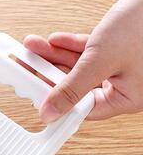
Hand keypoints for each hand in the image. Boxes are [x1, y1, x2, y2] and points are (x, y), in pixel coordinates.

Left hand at [23, 0, 142, 121]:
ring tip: (34, 48)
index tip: (36, 93)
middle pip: (77, 86)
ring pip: (79, 67)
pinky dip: (71, 45)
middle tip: (29, 66)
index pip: (83, 108)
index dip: (58, 102)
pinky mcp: (116, 48)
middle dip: (50, 72)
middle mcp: (123, 85)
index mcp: (126, 98)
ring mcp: (119, 66)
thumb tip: (50, 113)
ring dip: (55, 56)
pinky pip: (88, 52)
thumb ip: (73, 88)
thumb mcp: (102, 60)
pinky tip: (53, 41)